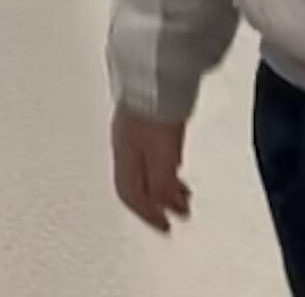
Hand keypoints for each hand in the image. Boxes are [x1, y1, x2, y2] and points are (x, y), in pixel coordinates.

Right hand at [112, 112, 193, 234]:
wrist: (158, 78)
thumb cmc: (155, 112)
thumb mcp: (163, 157)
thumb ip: (162, 184)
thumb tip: (164, 206)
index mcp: (123, 156)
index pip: (128, 195)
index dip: (147, 215)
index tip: (164, 227)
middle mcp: (123, 145)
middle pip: (135, 184)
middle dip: (156, 203)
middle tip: (175, 214)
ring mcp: (131, 131)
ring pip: (143, 170)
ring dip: (162, 187)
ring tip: (182, 194)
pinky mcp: (143, 119)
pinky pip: (149, 155)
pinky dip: (163, 169)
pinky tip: (174, 165)